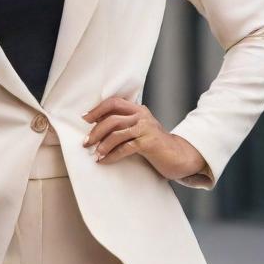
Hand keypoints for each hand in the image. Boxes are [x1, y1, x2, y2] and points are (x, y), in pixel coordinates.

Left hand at [82, 96, 208, 182]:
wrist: (179, 156)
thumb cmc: (155, 144)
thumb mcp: (140, 129)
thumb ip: (124, 124)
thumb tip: (97, 125)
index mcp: (139, 110)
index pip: (114, 102)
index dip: (97, 109)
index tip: (85, 118)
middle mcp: (142, 116)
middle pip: (112, 119)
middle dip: (96, 131)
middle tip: (86, 142)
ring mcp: (146, 128)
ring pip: (117, 134)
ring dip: (102, 145)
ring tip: (95, 154)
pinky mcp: (149, 143)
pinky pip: (125, 148)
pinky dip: (111, 156)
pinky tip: (104, 161)